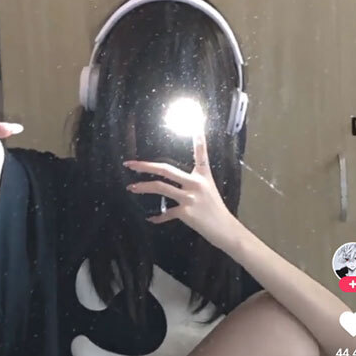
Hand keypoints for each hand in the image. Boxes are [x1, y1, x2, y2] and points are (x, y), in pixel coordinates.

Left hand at [123, 124, 240, 250]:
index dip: (199, 139)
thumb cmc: (215, 211)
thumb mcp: (209, 190)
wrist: (225, 229)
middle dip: (145, 166)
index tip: (196, 126)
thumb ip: (194, 183)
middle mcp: (196, 183)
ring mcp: (190, 197)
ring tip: (131, 188)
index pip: (201, 154)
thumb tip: (179, 182)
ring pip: (160, 188)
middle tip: (130, 164)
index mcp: (203, 176)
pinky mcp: (186, 212)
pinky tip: (151, 218)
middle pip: (166, 169)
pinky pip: (166, 213)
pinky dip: (158, 217)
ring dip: (143, 187)